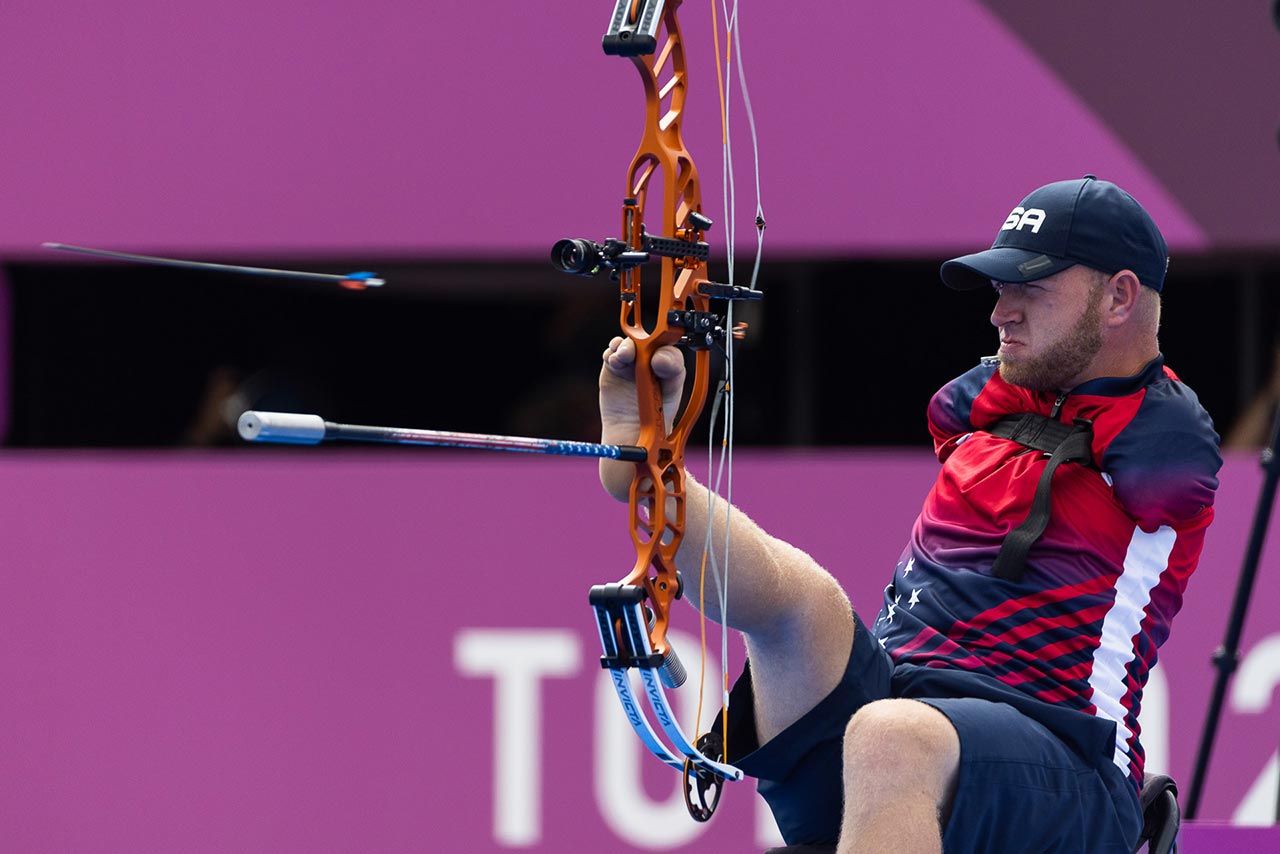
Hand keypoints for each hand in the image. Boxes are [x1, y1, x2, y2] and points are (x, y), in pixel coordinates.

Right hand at [598, 336, 685, 499]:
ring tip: (619, 356)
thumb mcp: (655, 452)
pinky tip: (611, 358)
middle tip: (634, 353)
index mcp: (671, 390)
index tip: (659, 365)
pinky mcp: (614, 373)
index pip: (673, 366)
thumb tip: (650, 459)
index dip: (667, 362)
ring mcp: (633, 374)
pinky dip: (611, 352)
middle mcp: (653, 378)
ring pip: (632, 349)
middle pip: (653, 349)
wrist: (627, 456)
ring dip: (625, 347)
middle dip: (646, 346)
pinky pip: (613, 355)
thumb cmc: (648, 454)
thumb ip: (653, 451)